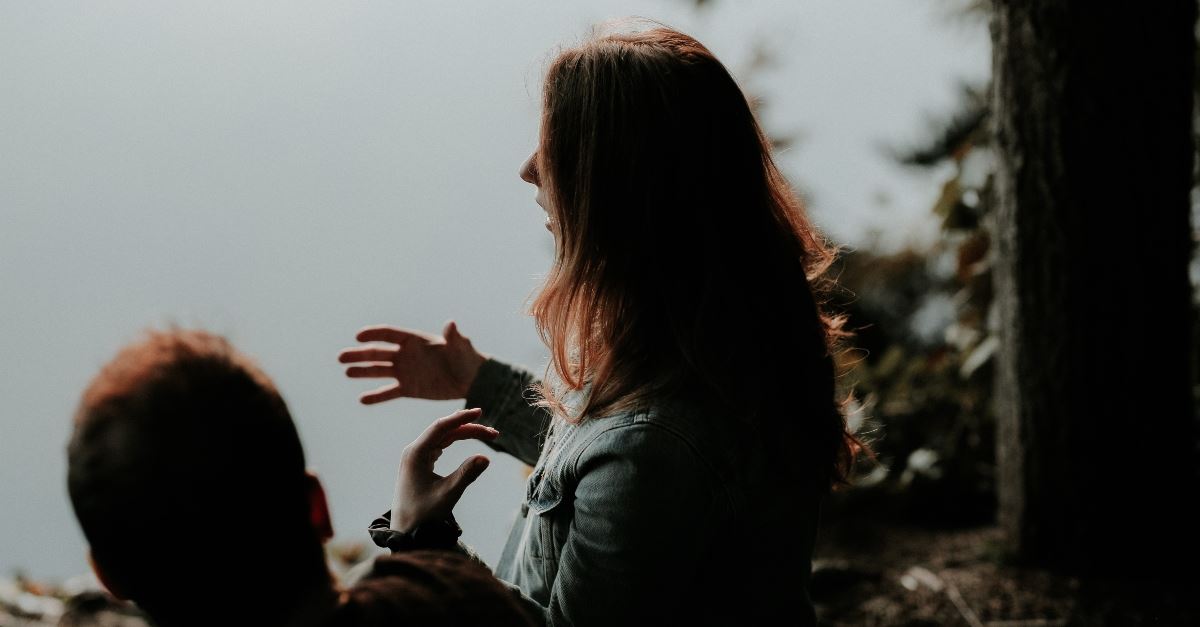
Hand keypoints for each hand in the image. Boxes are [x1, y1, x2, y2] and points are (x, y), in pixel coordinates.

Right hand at [338, 321, 486, 403]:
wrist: (471, 380)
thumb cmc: (467, 358)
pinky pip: (389, 392)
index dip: (373, 334)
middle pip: (378, 353)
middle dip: (359, 354)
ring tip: (347, 372)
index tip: (358, 337)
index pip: (389, 334)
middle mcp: (406, 355)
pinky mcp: (408, 389)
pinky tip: (363, 399)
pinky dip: (376, 396)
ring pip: (379, 371)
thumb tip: (451, 324)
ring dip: (362, 371)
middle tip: (341, 357)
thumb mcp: (460, 346)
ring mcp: (405, 372)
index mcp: (415, 340)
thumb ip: (453, 337)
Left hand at [391, 408, 496, 531]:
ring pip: (443, 437)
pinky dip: (455, 441)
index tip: (480, 412)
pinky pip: (440, 445)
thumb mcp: (447, 494)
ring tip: (487, 435)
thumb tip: (486, 458)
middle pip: (444, 430)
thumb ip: (466, 475)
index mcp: (415, 454)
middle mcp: (414, 451)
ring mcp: (416, 456)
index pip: (440, 427)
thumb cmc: (423, 515)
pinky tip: (467, 437)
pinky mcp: (420, 463)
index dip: (461, 418)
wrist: (406, 531)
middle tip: (494, 434)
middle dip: (469, 428)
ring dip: (464, 434)